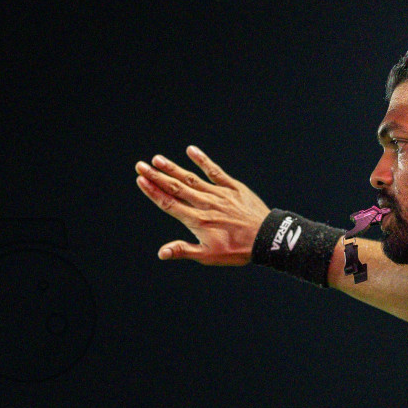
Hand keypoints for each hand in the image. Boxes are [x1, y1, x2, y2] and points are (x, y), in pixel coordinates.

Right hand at [135, 146, 270, 264]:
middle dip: (156, 177)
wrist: (266, 239)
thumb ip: (184, 250)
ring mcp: (219, 193)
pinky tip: (190, 151)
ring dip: (173, 168)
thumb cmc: (237, 250)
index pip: (169, 203)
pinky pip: (215, 171)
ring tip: (158, 159)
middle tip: (140, 166)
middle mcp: (205, 204)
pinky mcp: (233, 187)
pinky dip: (202, 161)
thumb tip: (161, 253)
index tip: (141, 180)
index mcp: (197, 220)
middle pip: (176, 188)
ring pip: (191, 178)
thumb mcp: (208, 256)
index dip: (153, 192)